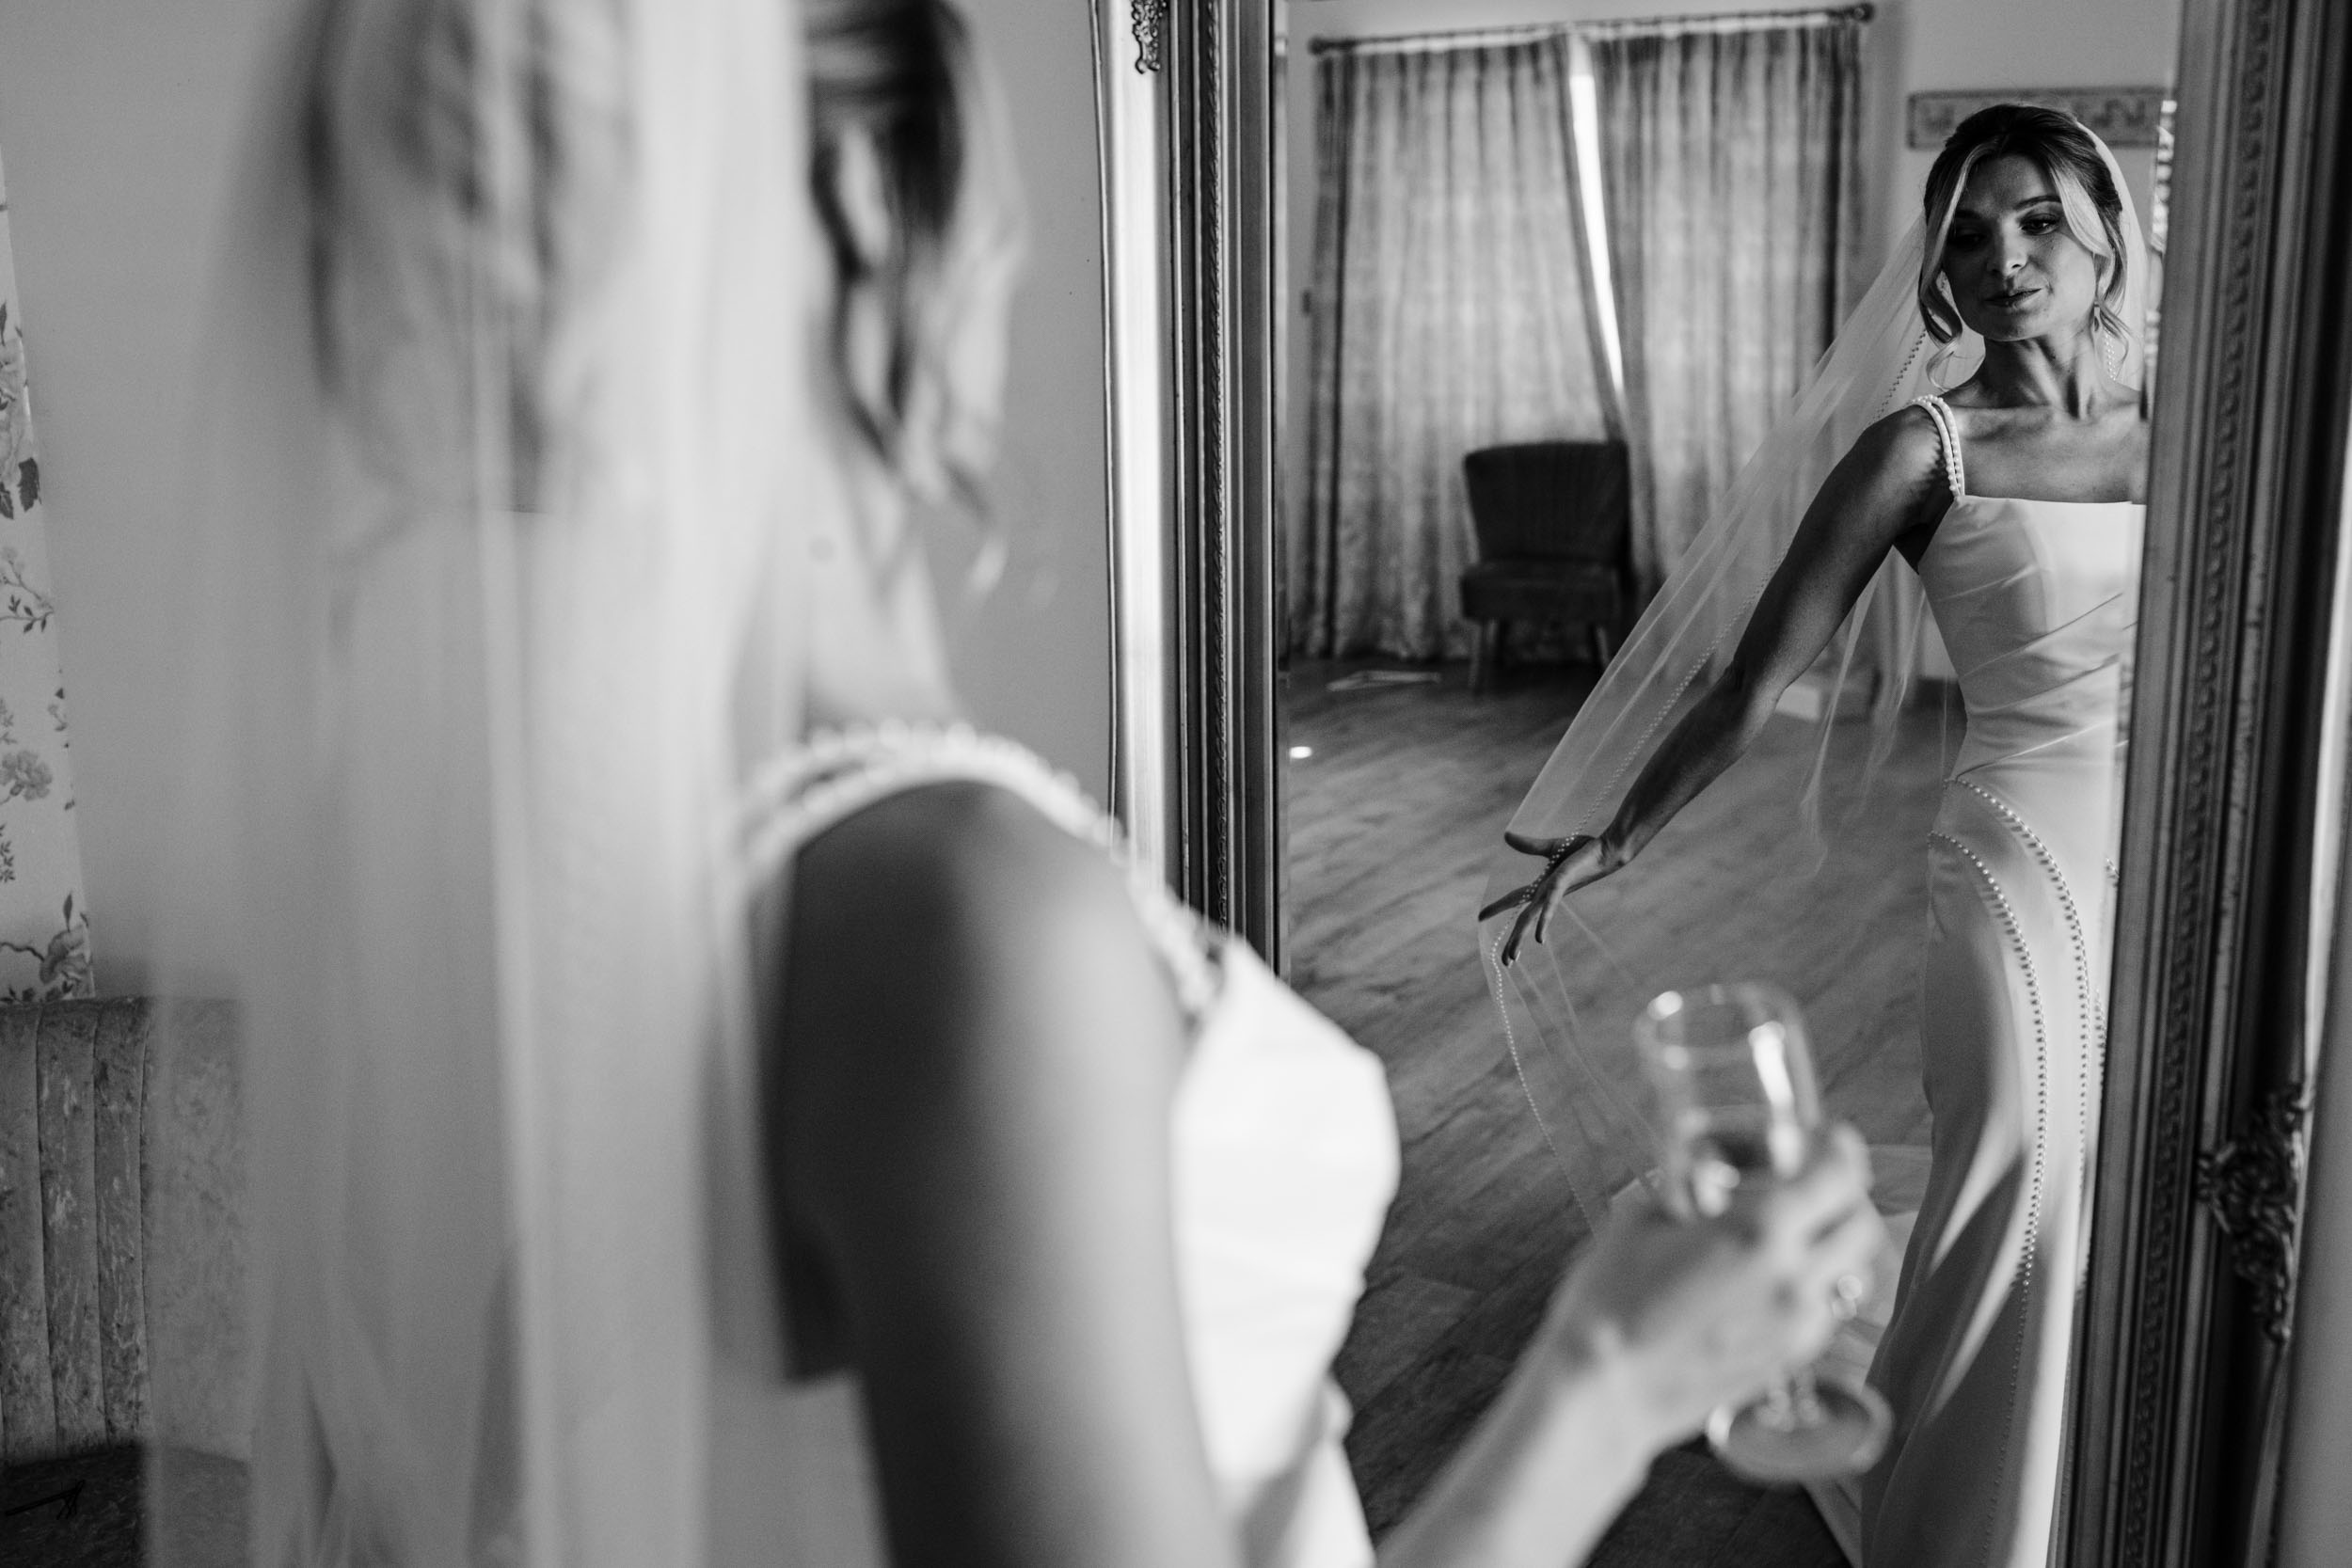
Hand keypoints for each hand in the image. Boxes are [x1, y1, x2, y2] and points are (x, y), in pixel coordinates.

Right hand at [1480, 830, 1622, 964]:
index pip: (1515, 899)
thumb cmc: (1585, 850)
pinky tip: (1539, 940)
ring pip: (1531, 920)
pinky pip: (1550, 907)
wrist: (1607, 850)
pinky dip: (1542, 923)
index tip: (1480, 918)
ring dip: (1520, 939)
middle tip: (1505, 963)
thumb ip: (1529, 845)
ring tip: (1513, 958)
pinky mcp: (1562, 886)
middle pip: (1523, 920)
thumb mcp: (1552, 847)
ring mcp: (1554, 893)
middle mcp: (1546, 895)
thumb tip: (1506, 836)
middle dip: (1513, 940)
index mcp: (1542, 887)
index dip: (1498, 907)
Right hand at [1538, 1125, 1885, 1446]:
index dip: (1841, 1150)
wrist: (1604, 1389)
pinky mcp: (1788, 1361)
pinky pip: (1824, 1311)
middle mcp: (1794, 1280)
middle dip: (1847, 1197)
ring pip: (1852, 1273)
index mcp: (1759, 1233)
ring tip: (1798, 1234)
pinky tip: (1772, 1280)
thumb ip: (1683, 1193)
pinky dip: (1815, 1286)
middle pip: (1861, 1226)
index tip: (1828, 1139)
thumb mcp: (1641, 1221)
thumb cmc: (1611, 1304)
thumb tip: (1693, 1180)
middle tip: (1817, 1182)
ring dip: (1836, 1245)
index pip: (1838, 1178)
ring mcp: (1797, 1327)